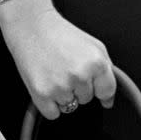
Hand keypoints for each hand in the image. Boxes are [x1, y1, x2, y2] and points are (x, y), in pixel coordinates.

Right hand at [0, 0, 116, 119]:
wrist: (31, 26)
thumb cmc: (61, 35)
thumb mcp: (94, 45)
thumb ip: (106, 71)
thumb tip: (109, 99)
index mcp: (96, 63)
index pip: (107, 92)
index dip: (99, 88)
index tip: (92, 84)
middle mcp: (80, 76)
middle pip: (86, 100)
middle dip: (78, 88)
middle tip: (65, 68)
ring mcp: (61, 87)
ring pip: (69, 107)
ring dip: (62, 95)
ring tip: (54, 73)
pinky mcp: (42, 95)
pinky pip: (53, 113)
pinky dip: (49, 104)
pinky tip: (46, 84)